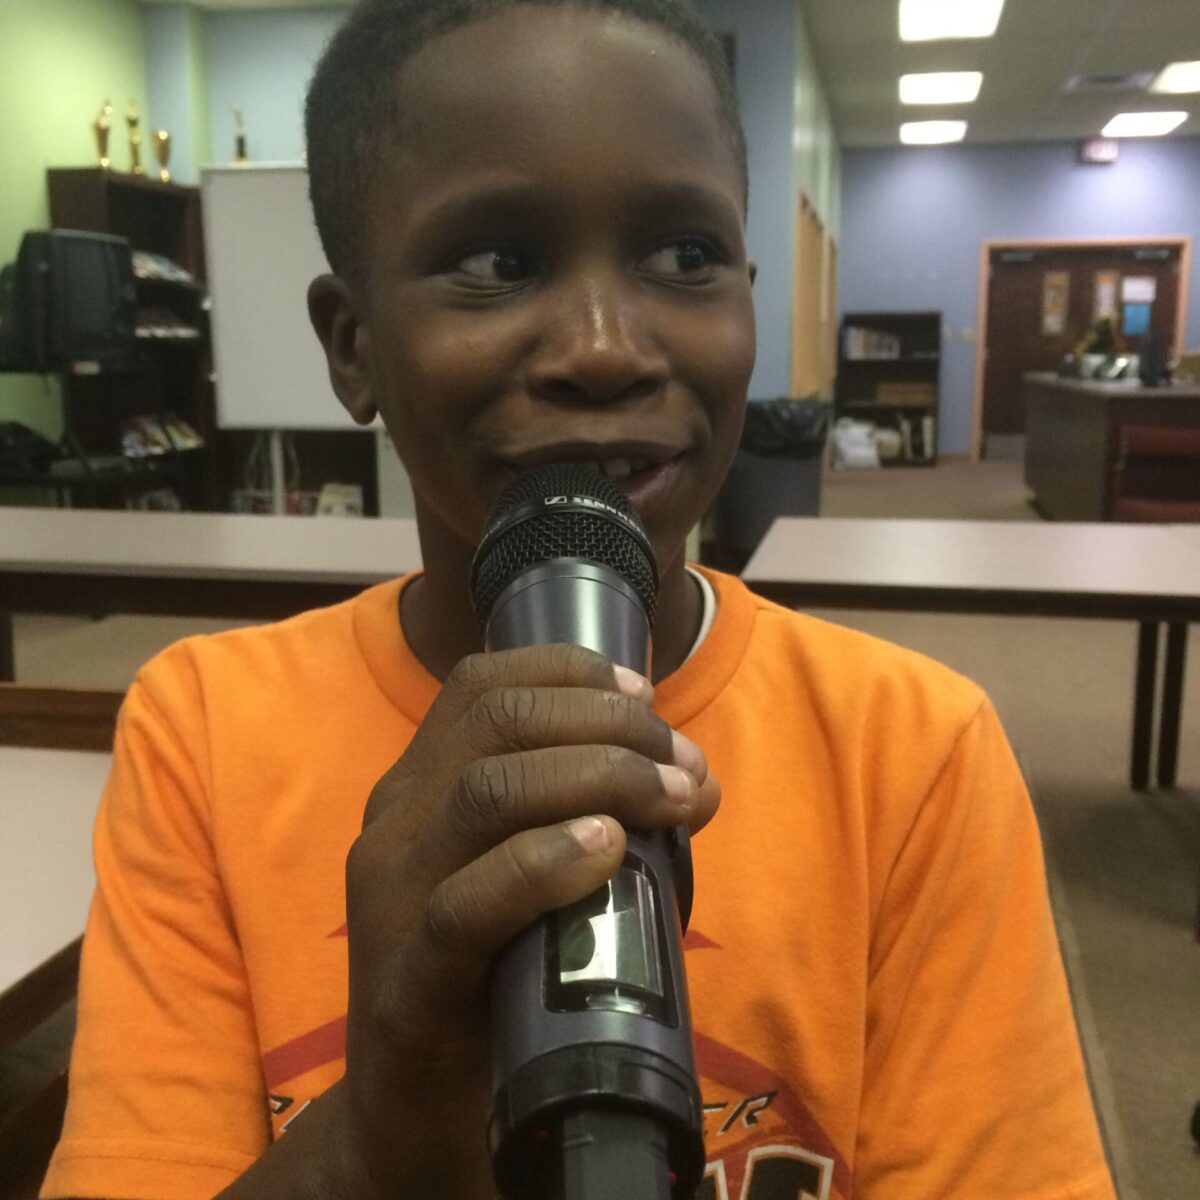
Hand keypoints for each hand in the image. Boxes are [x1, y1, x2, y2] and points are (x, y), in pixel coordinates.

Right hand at [335, 643, 719, 1197]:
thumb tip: (695, 773)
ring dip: (598, 777)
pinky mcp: (406, 980)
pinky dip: (546, 862)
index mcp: (419, 789)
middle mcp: (394, 825)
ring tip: (671, 798)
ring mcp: (391, 899)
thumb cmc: (492, 978)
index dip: (569, 671)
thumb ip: (596, 817)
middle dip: (605, 723)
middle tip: (682, 760)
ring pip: (487, 792)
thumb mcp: (538, 877)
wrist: (414, 1119)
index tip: (646, 692)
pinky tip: (607, 850)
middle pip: (496, 725)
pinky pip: (468, 902)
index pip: (480, 685)